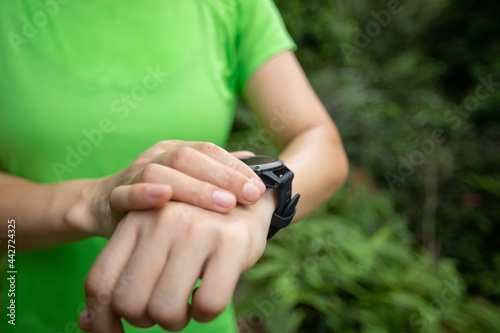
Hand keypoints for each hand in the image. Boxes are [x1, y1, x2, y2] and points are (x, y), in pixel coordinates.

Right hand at [69, 140, 265, 236]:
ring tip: (224, 205)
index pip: (208, 150)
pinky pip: (127, 192)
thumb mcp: (189, 182)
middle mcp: (156, 157)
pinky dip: (145, 194)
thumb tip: (254, 162)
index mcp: (176, 151)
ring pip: (162, 173)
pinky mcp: (114, 196)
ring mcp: (133, 174)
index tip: (259, 188)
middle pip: (189, 158)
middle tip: (249, 197)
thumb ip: (217, 172)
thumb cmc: (159, 197)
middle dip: (223, 177)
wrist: (104, 205)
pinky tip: (165, 198)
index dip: (235, 167)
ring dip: (195, 188)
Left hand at [78, 192, 275, 331]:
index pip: (100, 282)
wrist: (248, 198)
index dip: (100, 320)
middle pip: (129, 302)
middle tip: (165, 311)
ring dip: (176, 321)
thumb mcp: (154, 241)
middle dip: (145, 320)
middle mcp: (162, 220)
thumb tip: (86, 324)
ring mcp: (197, 229)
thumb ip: (122, 276)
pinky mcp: (231, 242)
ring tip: (188, 306)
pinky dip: (206, 314)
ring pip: (166, 309)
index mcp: (136, 220)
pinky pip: (208, 305)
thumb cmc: (195, 230)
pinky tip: (209, 297)